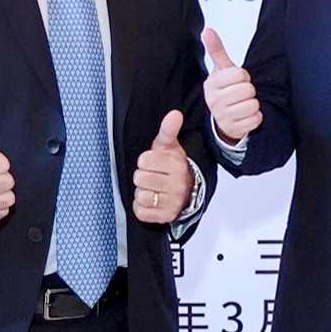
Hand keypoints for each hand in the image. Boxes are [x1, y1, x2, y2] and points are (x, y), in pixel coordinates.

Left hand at [132, 109, 194, 223]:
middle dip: (143, 177)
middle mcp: (177, 185)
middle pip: (140, 178)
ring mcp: (172, 202)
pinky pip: (141, 211)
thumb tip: (174, 114)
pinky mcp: (165, 217)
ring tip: (152, 189)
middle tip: (153, 177)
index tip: (154, 163)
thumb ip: (169, 130)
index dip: (145, 161)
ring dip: (143, 193)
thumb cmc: (174, 167)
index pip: (144, 161)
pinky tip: (151, 201)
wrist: (189, 191)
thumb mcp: (169, 147)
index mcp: (176, 165)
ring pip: (141, 196)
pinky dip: (142, 207)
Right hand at [202, 26, 262, 141]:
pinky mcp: (233, 129)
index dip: (243, 76)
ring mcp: (223, 116)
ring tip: (244, 104)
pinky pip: (255, 119)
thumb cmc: (225, 90)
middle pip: (247, 90)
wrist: (222, 117)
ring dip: (253, 104)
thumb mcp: (221, 70)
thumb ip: (216, 50)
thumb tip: (207, 30)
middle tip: (242, 93)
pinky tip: (247, 115)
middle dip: (249, 90)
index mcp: (212, 84)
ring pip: (252, 105)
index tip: (238, 80)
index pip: (239, 74)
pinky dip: (256, 117)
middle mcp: (214, 101)